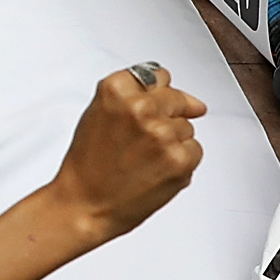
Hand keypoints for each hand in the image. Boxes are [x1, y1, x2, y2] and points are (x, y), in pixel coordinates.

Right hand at [46, 66, 204, 242]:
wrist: (85, 204)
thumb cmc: (88, 165)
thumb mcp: (98, 114)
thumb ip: (133, 96)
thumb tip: (190, 101)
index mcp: (115, 90)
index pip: (157, 75)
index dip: (154, 92)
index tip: (150, 105)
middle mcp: (140, 108)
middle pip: (177, 99)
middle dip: (166, 117)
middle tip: (144, 141)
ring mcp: (162, 133)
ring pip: (187, 127)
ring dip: (172, 141)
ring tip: (143, 159)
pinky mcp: (180, 158)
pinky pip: (194, 150)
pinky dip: (180, 161)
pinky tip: (155, 170)